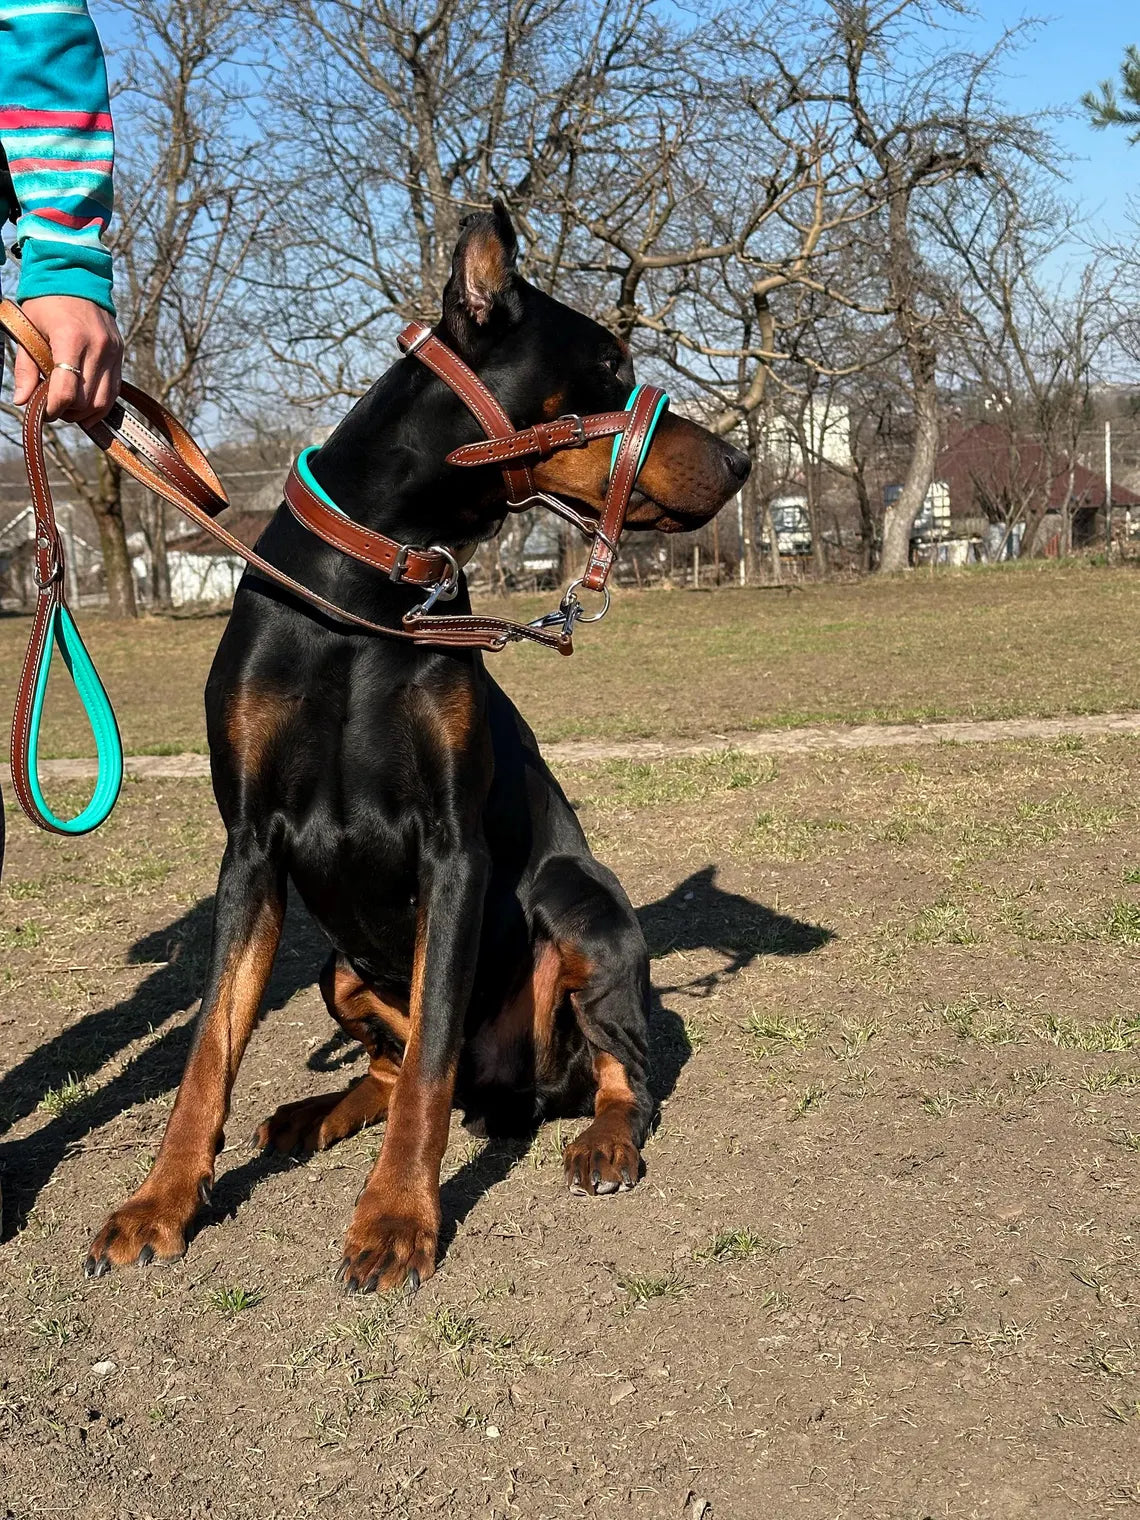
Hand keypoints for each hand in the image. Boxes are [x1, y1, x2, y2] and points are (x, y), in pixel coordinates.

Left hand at [13, 295, 122, 424]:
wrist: (76, 276)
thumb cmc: (47, 303)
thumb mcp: (29, 331)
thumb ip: (26, 368)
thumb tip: (23, 401)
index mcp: (71, 339)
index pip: (67, 391)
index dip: (54, 409)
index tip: (44, 411)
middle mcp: (97, 347)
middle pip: (87, 401)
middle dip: (68, 412)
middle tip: (54, 407)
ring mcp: (113, 352)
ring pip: (104, 402)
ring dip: (86, 412)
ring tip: (69, 405)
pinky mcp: (120, 354)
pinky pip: (114, 390)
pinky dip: (99, 402)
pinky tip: (84, 399)